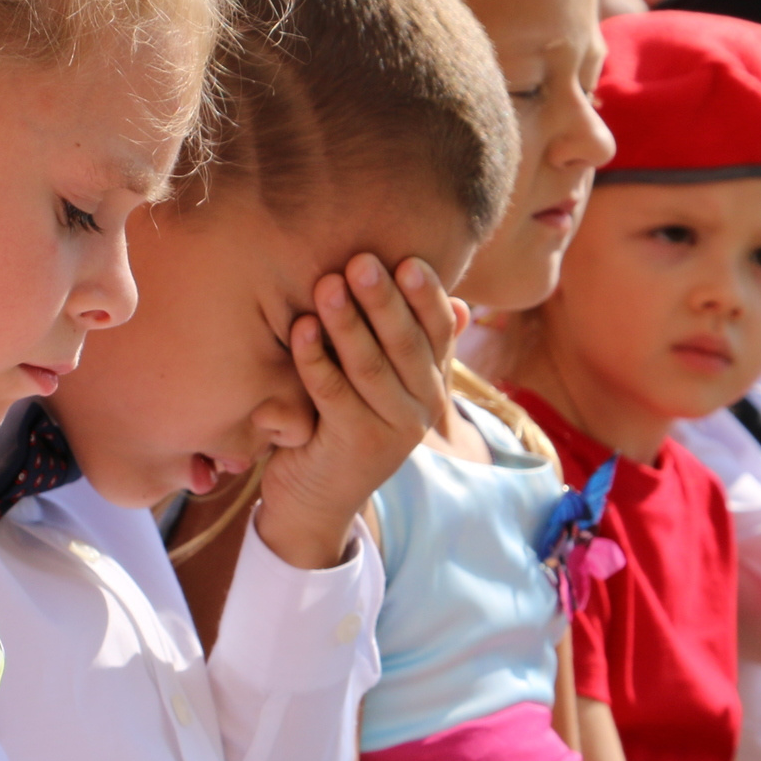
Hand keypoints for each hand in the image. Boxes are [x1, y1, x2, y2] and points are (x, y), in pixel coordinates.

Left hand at [258, 254, 458, 570]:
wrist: (314, 500)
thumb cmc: (341, 425)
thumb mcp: (382, 384)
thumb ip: (409, 344)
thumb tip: (458, 303)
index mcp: (432, 384)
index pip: (438, 331)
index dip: (426, 295)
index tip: (408, 260)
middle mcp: (422, 408)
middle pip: (406, 344)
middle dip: (384, 300)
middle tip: (361, 261)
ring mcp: (392, 431)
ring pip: (370, 367)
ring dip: (347, 323)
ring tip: (328, 284)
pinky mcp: (355, 446)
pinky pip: (334, 393)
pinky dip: (316, 358)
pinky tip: (302, 328)